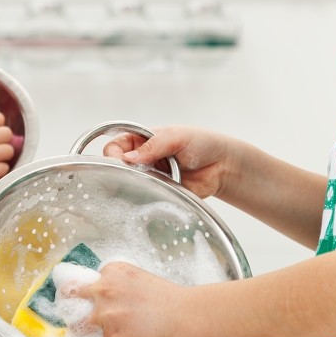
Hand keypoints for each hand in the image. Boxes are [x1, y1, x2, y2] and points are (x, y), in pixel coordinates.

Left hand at [70, 262, 185, 336]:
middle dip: (73, 309)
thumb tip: (94, 288)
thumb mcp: (134, 274)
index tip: (79, 300)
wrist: (180, 315)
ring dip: (86, 331)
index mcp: (109, 273)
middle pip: (72, 301)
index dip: (81, 294)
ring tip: (93, 334)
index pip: (81, 283)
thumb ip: (112, 279)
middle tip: (77, 316)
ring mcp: (106, 317)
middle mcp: (104, 292)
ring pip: (80, 327)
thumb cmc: (163, 296)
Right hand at [103, 126, 242, 199]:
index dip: (113, 154)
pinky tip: (150, 197)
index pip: (115, 146)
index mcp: (141, 141)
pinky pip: (145, 199)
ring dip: (132, 187)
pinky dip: (145, 199)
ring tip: (143, 187)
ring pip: (128, 186)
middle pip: (117, 168)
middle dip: (119, 173)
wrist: (222, 165)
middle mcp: (141, 160)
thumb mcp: (176, 136)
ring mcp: (149, 178)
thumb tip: (129, 158)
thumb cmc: (201, 142)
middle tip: (130, 177)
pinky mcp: (159, 194)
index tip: (120, 161)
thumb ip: (153, 145)